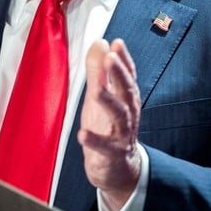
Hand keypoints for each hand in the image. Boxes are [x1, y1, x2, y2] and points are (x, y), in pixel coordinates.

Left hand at [77, 38, 141, 210]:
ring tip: (96, 90)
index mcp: (125, 97)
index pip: (128, 74)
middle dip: (119, 73)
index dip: (124, 59)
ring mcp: (122, 133)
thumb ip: (98, 70)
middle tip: (111, 58)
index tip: (117, 42)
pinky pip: (105, 147)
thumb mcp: (101, 96)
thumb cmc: (107, 127)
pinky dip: (95, 141)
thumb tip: (100, 42)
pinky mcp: (113, 153)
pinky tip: (82, 134)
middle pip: (126, 90)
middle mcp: (128, 112)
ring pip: (119, 115)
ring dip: (108, 101)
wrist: (117, 168)